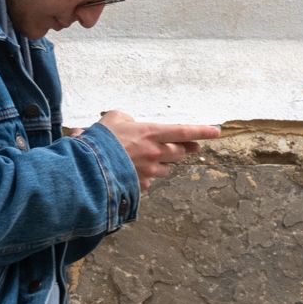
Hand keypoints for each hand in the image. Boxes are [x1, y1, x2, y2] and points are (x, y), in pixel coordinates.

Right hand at [100, 110, 222, 192]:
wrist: (85, 169)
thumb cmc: (99, 141)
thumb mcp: (113, 118)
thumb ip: (125, 118)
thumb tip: (128, 122)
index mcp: (151, 133)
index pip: (184, 132)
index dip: (202, 131)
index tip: (217, 132)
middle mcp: (155, 153)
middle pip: (180, 152)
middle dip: (185, 149)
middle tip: (190, 147)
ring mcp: (148, 171)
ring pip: (166, 168)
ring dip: (164, 163)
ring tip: (152, 158)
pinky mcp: (140, 186)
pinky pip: (149, 181)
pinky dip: (146, 176)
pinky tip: (134, 172)